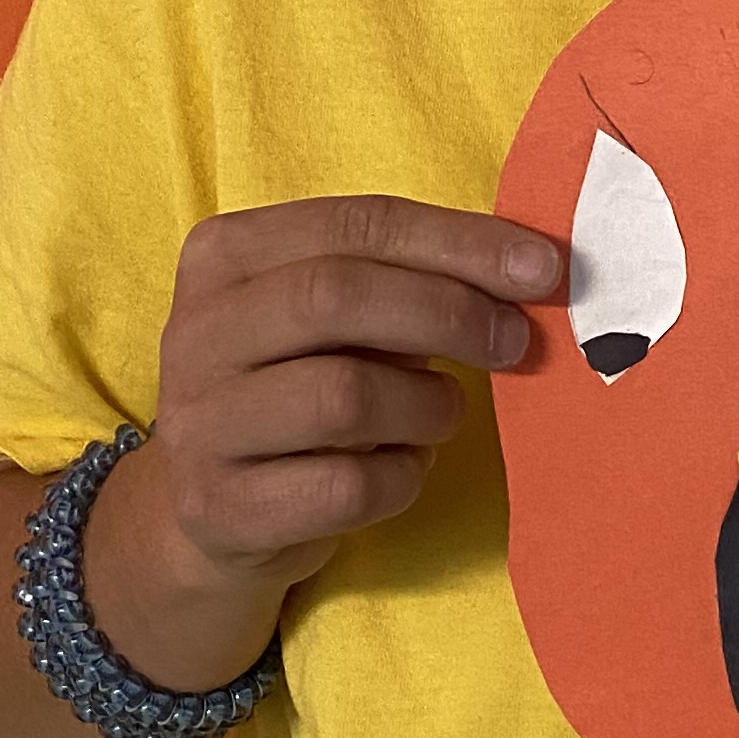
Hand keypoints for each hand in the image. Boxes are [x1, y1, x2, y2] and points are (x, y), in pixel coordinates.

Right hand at [88, 196, 561, 675]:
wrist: (209, 513)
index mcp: (225, 254)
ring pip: (344, 396)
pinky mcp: (221, 508)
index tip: (542, 268)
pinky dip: (403, 477)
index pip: (356, 224)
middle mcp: (196, 331)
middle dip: (448, 313)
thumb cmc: (297, 388)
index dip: (458, 242)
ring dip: (427, 406)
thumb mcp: (329, 319)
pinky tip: (401, 468)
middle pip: (337, 296)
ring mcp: (200, 424)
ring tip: (440, 413)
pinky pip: (346, 487)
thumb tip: (529, 268)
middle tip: (515, 343)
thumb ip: (406, 279)